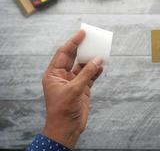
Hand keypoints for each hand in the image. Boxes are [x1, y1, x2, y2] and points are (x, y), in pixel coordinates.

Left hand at [42, 31, 102, 148]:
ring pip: (84, 67)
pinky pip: (90, 76)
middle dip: (83, 48)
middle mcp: (63, 76)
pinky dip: (96, 71)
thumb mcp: (74, 89)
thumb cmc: (63, 110)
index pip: (64, 53)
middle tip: (92, 38)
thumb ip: (87, 73)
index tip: (82, 33)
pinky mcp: (82, 89)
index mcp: (54, 74)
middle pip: (74, 57)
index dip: (73, 42)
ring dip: (92, 60)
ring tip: (101, 52)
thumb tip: (98, 60)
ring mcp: (73, 82)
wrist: (67, 128)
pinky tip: (102, 66)